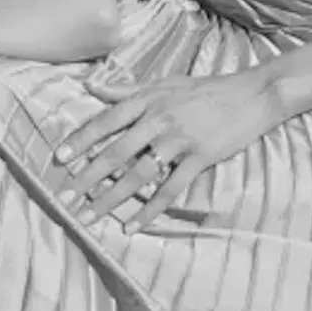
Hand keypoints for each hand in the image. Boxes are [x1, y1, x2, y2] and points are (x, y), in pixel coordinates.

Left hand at [48, 72, 284, 222]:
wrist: (253, 94)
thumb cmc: (206, 89)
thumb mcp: (165, 83)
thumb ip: (126, 90)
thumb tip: (91, 87)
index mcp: (148, 100)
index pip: (106, 121)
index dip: (81, 140)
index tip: (58, 158)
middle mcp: (159, 119)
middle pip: (115, 152)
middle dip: (86, 177)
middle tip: (63, 198)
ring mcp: (179, 140)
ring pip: (137, 175)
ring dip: (110, 198)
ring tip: (89, 217)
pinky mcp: (199, 158)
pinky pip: (169, 190)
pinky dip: (149, 210)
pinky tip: (132, 226)